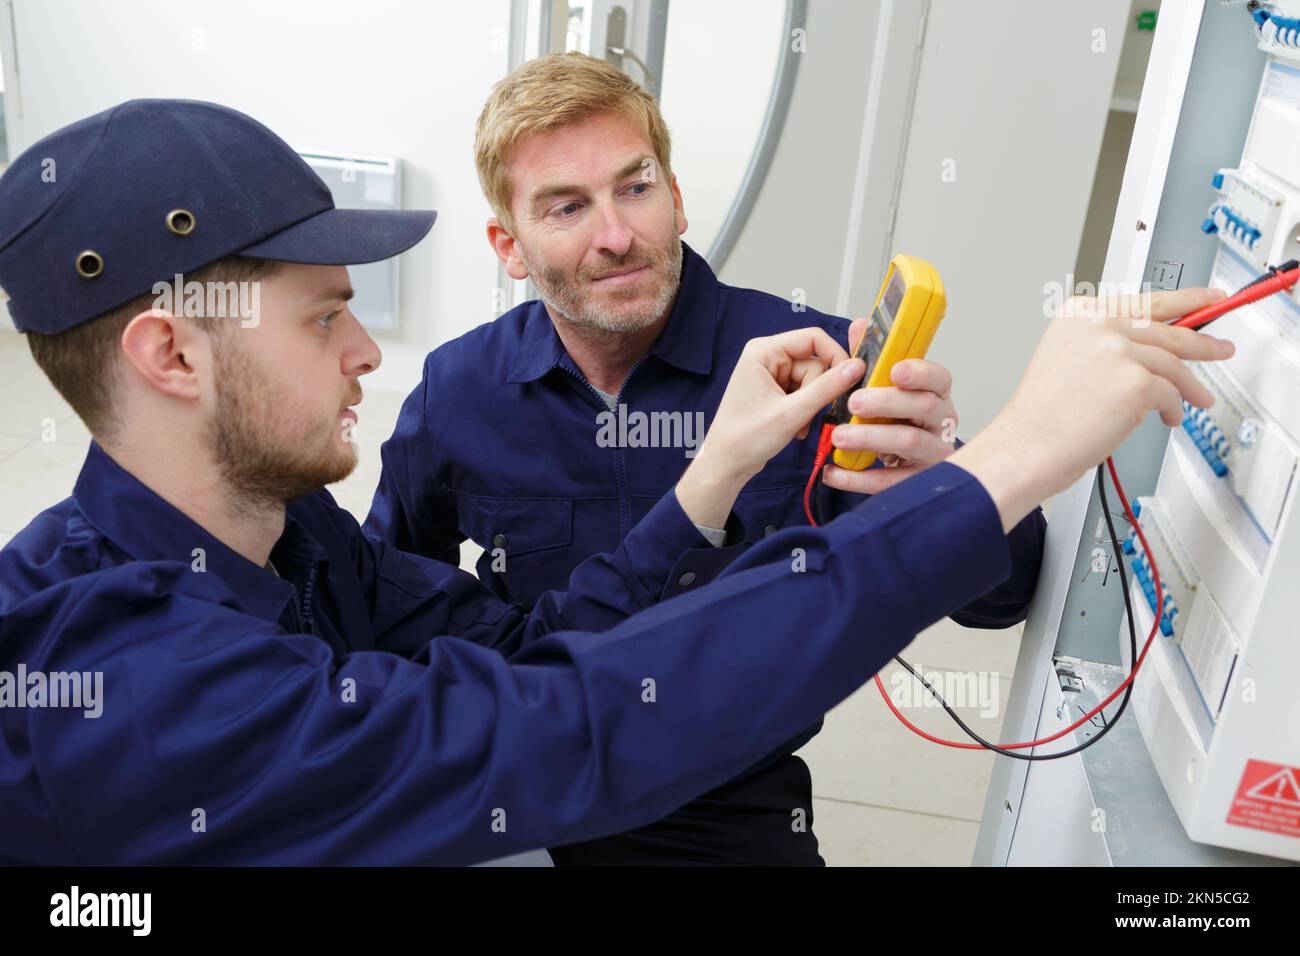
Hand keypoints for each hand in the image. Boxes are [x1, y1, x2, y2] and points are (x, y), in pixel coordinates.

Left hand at [676, 328, 863, 528]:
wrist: (727, 464)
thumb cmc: (745, 438)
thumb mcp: (792, 412)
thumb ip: (827, 388)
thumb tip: (856, 367)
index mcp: (763, 351)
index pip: (813, 338)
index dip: (835, 356)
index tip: (850, 378)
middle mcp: (767, 357)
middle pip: (814, 362)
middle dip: (816, 392)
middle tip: (804, 414)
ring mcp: (772, 374)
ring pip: (813, 381)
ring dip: (811, 405)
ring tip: (795, 425)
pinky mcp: (776, 390)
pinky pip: (805, 392)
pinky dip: (805, 411)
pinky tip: (794, 427)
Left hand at [823, 317, 959, 494]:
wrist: (909, 463)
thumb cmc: (898, 419)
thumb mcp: (886, 387)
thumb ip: (873, 359)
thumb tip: (860, 325)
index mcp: (935, 393)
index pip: (939, 377)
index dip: (920, 372)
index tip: (895, 370)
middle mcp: (940, 421)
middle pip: (923, 407)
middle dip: (887, 402)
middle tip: (854, 402)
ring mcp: (932, 452)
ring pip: (908, 442)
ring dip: (871, 438)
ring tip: (839, 436)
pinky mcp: (916, 480)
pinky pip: (889, 480)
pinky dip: (857, 478)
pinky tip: (833, 472)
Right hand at [948, 288, 1233, 531]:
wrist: (1025, 445)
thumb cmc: (1040, 415)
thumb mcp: (1065, 360)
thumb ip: (1104, 346)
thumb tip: (1152, 351)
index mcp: (1079, 314)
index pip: (1143, 301)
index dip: (1182, 300)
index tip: (1204, 299)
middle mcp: (1099, 324)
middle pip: (1167, 327)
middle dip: (1202, 340)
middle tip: (1219, 346)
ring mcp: (1118, 351)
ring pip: (1174, 363)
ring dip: (1190, 385)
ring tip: (1199, 397)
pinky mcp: (1135, 381)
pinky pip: (1170, 394)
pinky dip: (1173, 409)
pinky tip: (1167, 418)